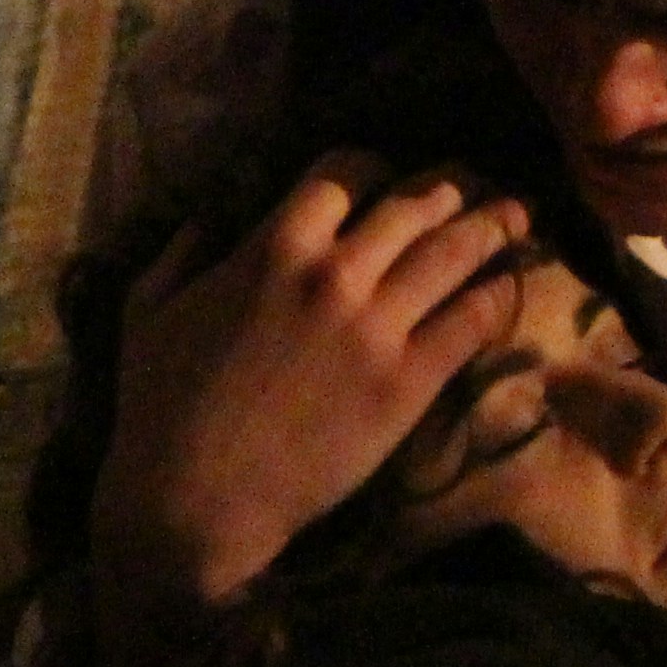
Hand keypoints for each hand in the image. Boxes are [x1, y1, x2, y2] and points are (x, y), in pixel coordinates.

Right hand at [83, 156, 536, 666]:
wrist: (195, 498)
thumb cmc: (159, 408)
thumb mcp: (148, 310)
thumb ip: (180, 254)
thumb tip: (207, 222)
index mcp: (272, 246)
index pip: (344, 172)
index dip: (372, 168)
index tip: (387, 177)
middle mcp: (334, 273)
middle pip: (414, 205)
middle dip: (449, 191)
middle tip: (472, 189)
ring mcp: (378, 326)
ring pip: (455, 252)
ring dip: (493, 227)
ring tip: (518, 217)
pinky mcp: (409, 381)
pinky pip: (472, 321)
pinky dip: (497, 295)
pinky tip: (511, 286)